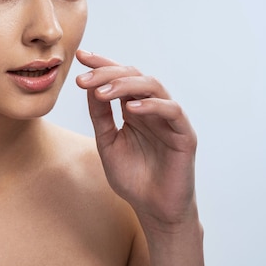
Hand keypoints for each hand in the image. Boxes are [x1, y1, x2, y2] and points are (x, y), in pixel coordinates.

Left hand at [75, 50, 197, 228]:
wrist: (153, 209)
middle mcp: (152, 108)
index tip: (80, 56)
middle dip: (107, 73)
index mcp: (133, 109)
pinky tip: (132, 108)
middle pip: (133, 75)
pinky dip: (152, 105)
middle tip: (84, 79)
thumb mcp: (107, 142)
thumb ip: (100, 116)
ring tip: (102, 92)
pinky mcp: (185, 134)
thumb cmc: (132, 177)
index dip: (101, 64)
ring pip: (153, 86)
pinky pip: (172, 111)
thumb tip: (88, 86)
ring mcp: (169, 119)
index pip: (119, 78)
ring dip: (125, 85)